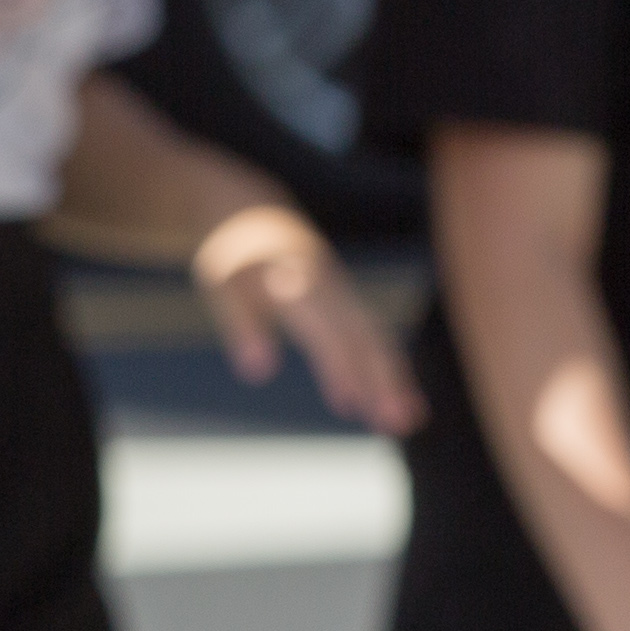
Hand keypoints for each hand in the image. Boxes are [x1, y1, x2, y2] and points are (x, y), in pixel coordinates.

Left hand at [192, 202, 420, 431]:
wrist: (250, 207)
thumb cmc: (230, 251)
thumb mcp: (222, 284)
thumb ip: (241, 325)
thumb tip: (258, 372)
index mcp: (295, 281)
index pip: (323, 330)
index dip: (338, 366)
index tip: (350, 405)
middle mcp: (327, 286)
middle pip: (360, 336)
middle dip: (381, 379)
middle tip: (398, 423)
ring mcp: (340, 291)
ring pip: (373, 337)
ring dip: (392, 378)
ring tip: (407, 421)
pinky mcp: (343, 299)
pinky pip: (370, 335)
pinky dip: (385, 365)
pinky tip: (398, 399)